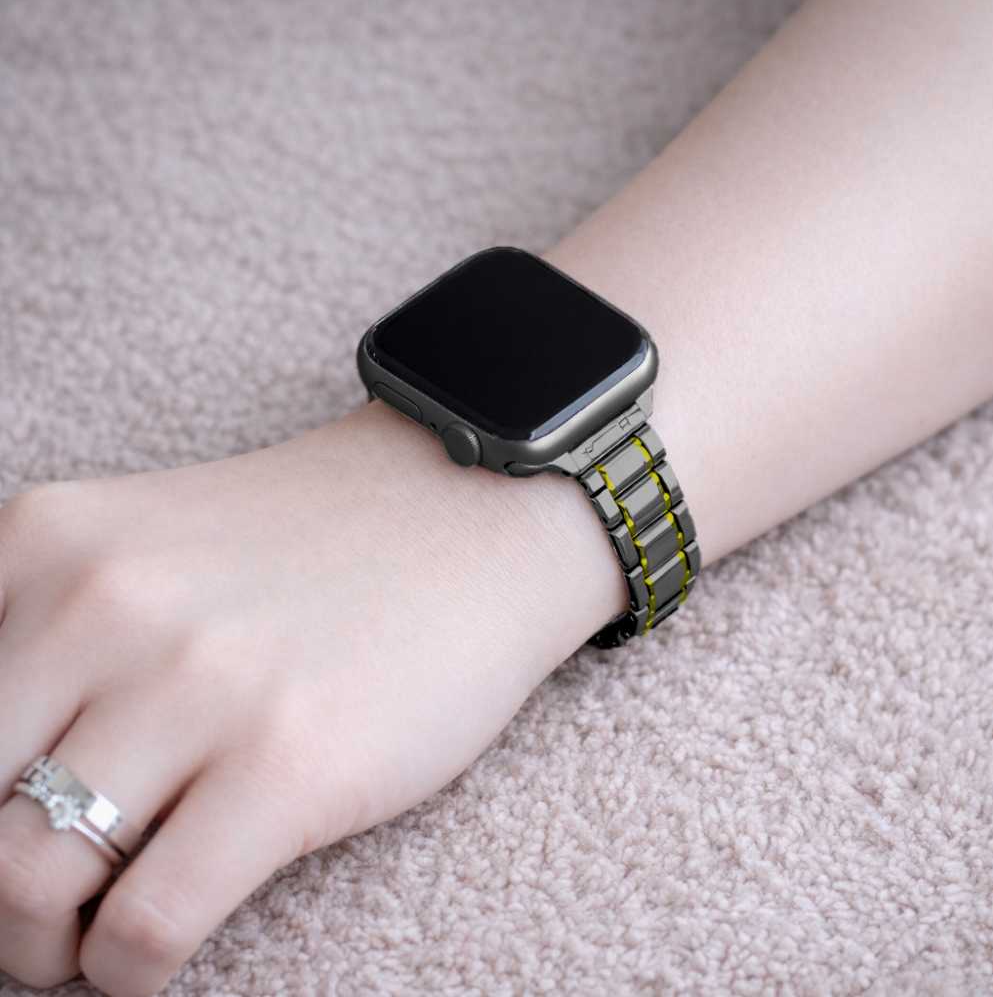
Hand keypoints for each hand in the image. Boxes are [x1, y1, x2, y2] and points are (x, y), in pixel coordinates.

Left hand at [0, 398, 618, 994]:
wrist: (470, 518)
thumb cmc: (314, 549)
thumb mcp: (145, 551)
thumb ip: (46, 643)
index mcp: (48, 543)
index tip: (7, 828)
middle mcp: (106, 604)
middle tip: (34, 912)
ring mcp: (201, 684)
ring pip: (22, 889)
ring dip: (39, 946)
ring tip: (91, 931)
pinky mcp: (290, 764)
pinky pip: (141, 930)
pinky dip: (126, 970)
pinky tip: (157, 942)